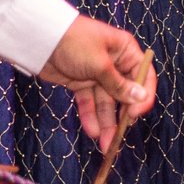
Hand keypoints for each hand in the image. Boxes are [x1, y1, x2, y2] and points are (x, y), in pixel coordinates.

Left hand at [38, 16, 157, 147]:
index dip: (143, 96)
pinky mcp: (81, 83)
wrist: (40, 38)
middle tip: (118, 136)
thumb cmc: (76, 42)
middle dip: (122, 116)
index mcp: (125, 51)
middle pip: (125, 93)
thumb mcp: (100, 64)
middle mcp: (115, 63)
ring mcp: (97, 74)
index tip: (135, 114)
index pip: (144, 76)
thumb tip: (141, 98)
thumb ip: (120, 85)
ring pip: (106, 102)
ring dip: (106, 122)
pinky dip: (90, 116)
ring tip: (106, 144)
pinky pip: (89, 102)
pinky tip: (92, 131)